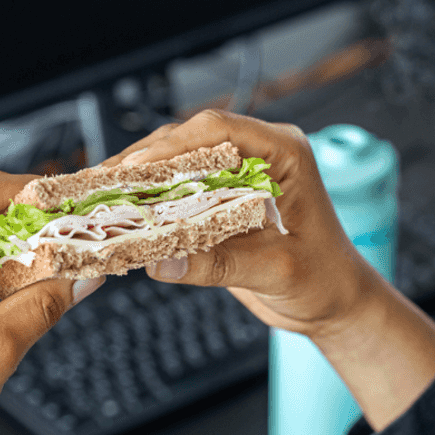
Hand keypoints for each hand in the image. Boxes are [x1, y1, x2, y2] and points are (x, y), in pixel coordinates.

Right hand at [110, 110, 434, 431]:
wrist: (336, 303)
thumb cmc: (326, 281)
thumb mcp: (277, 272)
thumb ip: (221, 264)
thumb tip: (162, 261)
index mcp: (285, 154)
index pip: (221, 131)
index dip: (174, 146)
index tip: (136, 168)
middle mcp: (261, 155)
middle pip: (191, 142)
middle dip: (145, 162)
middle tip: (102, 185)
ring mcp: (239, 176)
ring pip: (179, 163)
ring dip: (140, 180)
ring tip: (98, 197)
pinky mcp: (222, 200)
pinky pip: (180, 191)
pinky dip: (150, 202)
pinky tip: (121, 214)